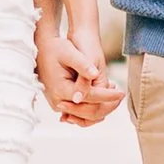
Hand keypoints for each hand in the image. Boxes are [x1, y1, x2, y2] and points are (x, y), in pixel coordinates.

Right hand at [35, 6, 118, 124]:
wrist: (42, 49)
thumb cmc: (56, 48)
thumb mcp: (70, 53)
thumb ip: (82, 66)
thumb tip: (94, 76)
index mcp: (62, 90)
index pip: (91, 98)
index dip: (108, 96)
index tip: (122, 92)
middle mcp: (59, 101)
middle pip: (89, 112)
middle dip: (107, 105)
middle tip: (120, 96)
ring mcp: (58, 104)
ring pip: (85, 115)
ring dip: (100, 107)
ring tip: (113, 95)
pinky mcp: (60, 103)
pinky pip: (79, 112)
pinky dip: (92, 107)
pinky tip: (102, 95)